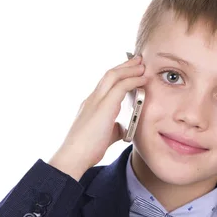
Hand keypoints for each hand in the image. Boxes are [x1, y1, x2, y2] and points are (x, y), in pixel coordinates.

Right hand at [49, 54, 145, 178]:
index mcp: (91, 104)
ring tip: (142, 64)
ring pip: (114, 75)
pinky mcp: (103, 106)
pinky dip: (133, 80)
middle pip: (109, 74)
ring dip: (129, 68)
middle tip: (138, 60)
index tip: (130, 70)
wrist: (74, 156)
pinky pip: (121, 86)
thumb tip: (124, 128)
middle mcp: (92, 99)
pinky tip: (142, 78)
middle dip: (125, 65)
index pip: (106, 84)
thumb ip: (114, 128)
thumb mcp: (105, 135)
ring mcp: (96, 100)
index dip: (118, 74)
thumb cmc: (87, 150)